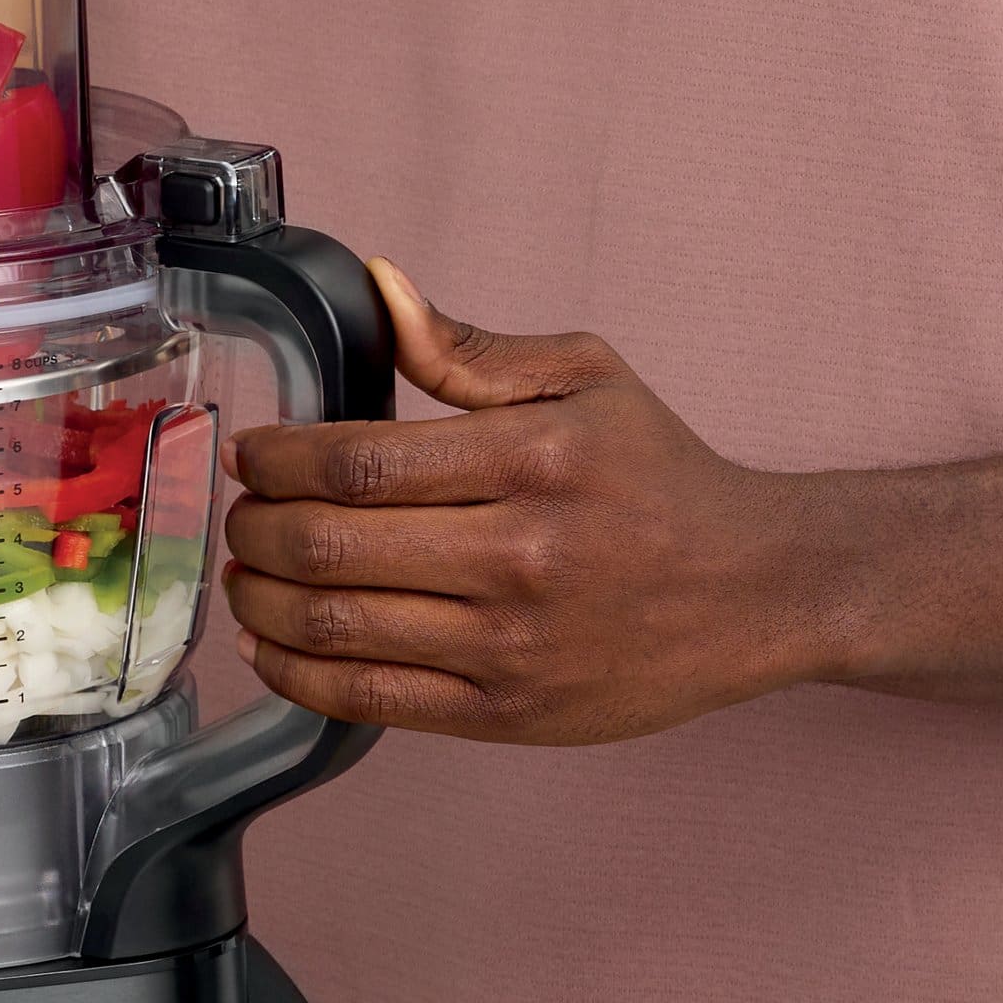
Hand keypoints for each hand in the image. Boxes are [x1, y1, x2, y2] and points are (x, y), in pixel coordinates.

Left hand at [224, 263, 836, 743]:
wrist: (757, 592)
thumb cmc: (667, 481)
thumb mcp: (589, 380)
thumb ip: (473, 351)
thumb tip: (381, 290)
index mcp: (532, 460)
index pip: (356, 462)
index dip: (276, 461)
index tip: (252, 457)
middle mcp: (519, 556)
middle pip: (330, 546)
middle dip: (258, 529)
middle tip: (245, 517)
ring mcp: (512, 644)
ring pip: (336, 627)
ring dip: (262, 601)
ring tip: (250, 576)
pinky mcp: (508, 712)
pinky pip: (372, 700)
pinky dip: (299, 675)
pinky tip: (276, 648)